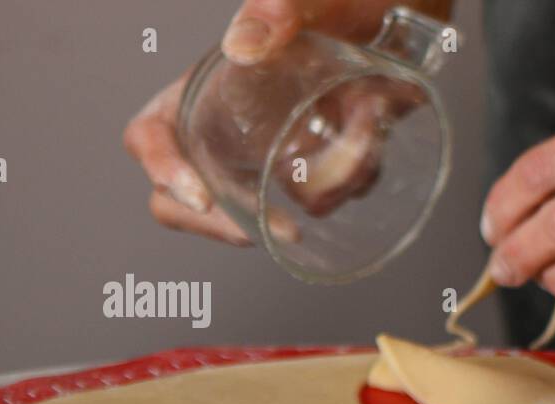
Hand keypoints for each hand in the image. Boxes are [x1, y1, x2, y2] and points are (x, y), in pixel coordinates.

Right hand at [122, 0, 392, 244]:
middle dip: (226, 224)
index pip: (151, 135)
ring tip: (357, 159)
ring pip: (265, 211)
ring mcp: (271, 154)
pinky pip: (317, 203)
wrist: (403, 19)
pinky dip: (346, 189)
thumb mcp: (313, 0)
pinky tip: (371, 154)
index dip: (162, 169)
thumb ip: (278, 9)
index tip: (200, 198)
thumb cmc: (349, 3)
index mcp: (208, 88)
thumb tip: (245, 47)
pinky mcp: (315, 170)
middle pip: (191, 199)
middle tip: (278, 229)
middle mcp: (231, 128)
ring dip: (314, 196)